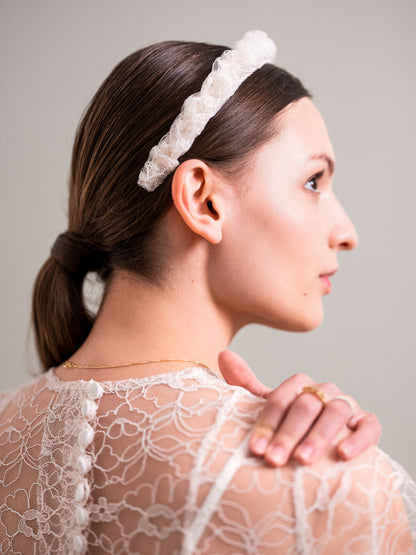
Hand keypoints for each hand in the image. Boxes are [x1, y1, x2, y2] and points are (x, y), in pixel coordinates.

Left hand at [218, 350, 380, 466]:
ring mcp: (348, 406)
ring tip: (303, 459)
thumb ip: (246, 385)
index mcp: (300, 386)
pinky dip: (358, 438)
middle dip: (288, 433)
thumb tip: (224, 354)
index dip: (267, 422)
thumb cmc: (290, 431)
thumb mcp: (268, 412)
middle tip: (274, 459)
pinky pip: (369, 426)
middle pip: (307, 405)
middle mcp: (324, 392)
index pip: (282, 397)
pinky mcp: (368, 424)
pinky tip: (343, 455)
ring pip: (336, 413)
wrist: (322, 455)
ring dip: (319, 436)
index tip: (255, 448)